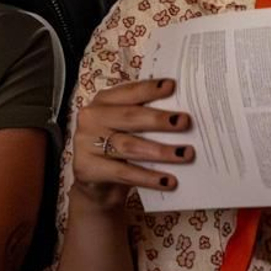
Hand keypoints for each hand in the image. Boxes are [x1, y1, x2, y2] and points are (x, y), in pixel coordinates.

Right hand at [71, 77, 194, 205]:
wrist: (96, 184)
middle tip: (185, 122)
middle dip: (159, 120)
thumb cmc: (118, 150)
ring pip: (129, 146)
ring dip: (160, 151)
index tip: (172, 86)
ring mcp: (86, 143)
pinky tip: (168, 181)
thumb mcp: (127, 129)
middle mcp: (91, 118)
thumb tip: (182, 115)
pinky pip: (124, 173)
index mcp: (103, 101)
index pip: (128, 92)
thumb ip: (145, 117)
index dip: (149, 89)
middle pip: (129, 117)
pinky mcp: (87, 169)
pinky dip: (149, 177)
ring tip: (185, 154)